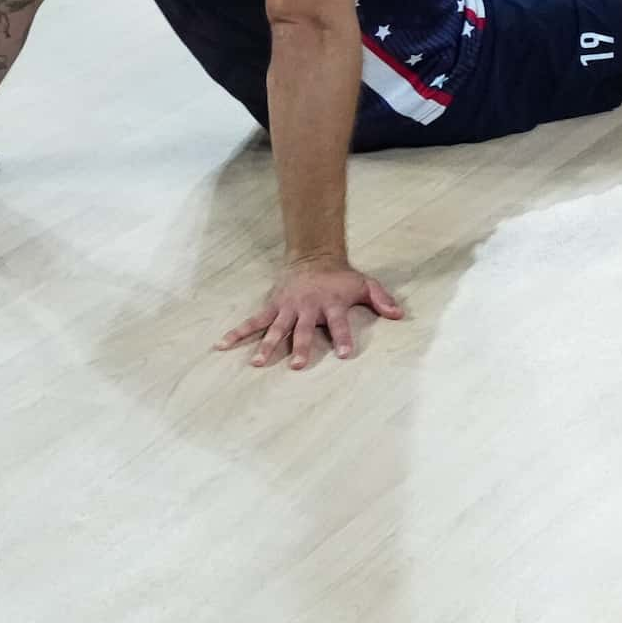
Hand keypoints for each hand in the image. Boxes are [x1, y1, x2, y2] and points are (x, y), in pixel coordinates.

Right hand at [216, 256, 406, 368]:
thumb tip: (399, 315)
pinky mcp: (273, 306)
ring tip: (258, 363)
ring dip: (268, 346)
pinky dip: (238, 332)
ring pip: (276, 329)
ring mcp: (287, 308)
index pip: (339, 324)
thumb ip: (382, 300)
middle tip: (298, 366)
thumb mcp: (366, 284)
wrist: (313, 256)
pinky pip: (253, 321)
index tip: (344, 354)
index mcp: (331, 304)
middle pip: (304, 330)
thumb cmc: (342, 277)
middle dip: (302, 347)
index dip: (343, 338)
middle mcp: (308, 308)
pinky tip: (222, 345)